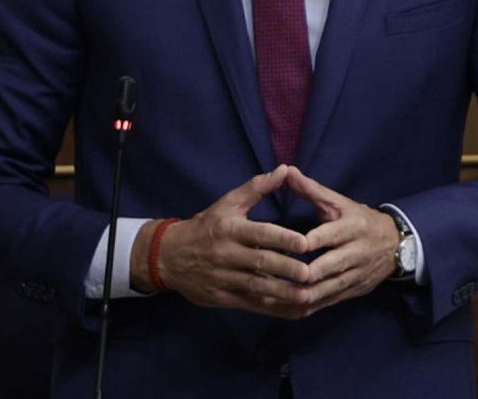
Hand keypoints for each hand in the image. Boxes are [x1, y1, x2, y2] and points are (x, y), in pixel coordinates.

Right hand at [137, 166, 312, 317]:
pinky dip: (270, 308)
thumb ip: (257, 188)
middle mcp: (227, 254)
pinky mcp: (221, 298)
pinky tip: (291, 309)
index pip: (260, 234)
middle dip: (285, 269)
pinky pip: (249, 304)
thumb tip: (285, 169)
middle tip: (310, 274)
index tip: (305, 243)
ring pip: (256, 287)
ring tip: (306, 296)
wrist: (167, 256)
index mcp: (231, 229)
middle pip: (260, 262)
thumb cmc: (205, 226)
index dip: (282, 239)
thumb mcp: (227, 204)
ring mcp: (223, 278)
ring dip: (282, 293)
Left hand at [284, 167, 400, 313]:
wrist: (396, 243)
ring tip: (278, 296)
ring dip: (304, 294)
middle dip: (306, 274)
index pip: (329, 235)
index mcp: (353, 227)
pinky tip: (289, 307)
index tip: (285, 246)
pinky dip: (310, 306)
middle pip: (330, 266)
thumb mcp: (340, 203)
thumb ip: (312, 190)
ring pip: (330, 288)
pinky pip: (331, 301)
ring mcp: (357, 274)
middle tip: (276, 278)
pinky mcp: (355, 290)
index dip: (308, 242)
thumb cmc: (359, 219)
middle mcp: (357, 252)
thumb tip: (287, 171)